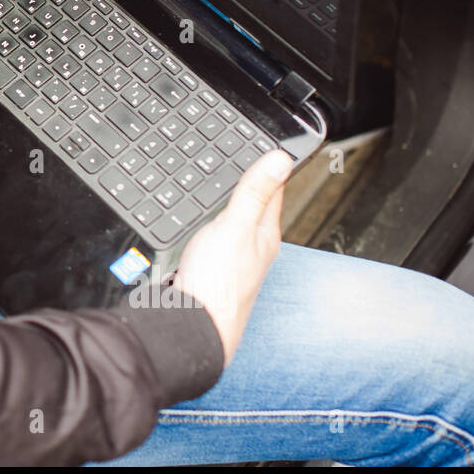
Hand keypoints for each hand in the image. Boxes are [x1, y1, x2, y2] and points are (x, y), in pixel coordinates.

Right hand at [173, 149, 292, 367]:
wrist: (191, 326)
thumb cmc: (218, 285)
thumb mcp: (236, 227)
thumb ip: (255, 193)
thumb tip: (281, 159)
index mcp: (265, 234)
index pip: (273, 191)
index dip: (269, 167)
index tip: (269, 146)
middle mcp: (252, 248)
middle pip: (253, 207)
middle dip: (249, 185)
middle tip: (248, 160)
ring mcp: (232, 261)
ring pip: (233, 223)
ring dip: (229, 206)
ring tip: (226, 187)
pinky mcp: (210, 270)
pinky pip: (214, 238)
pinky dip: (210, 225)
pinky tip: (201, 224)